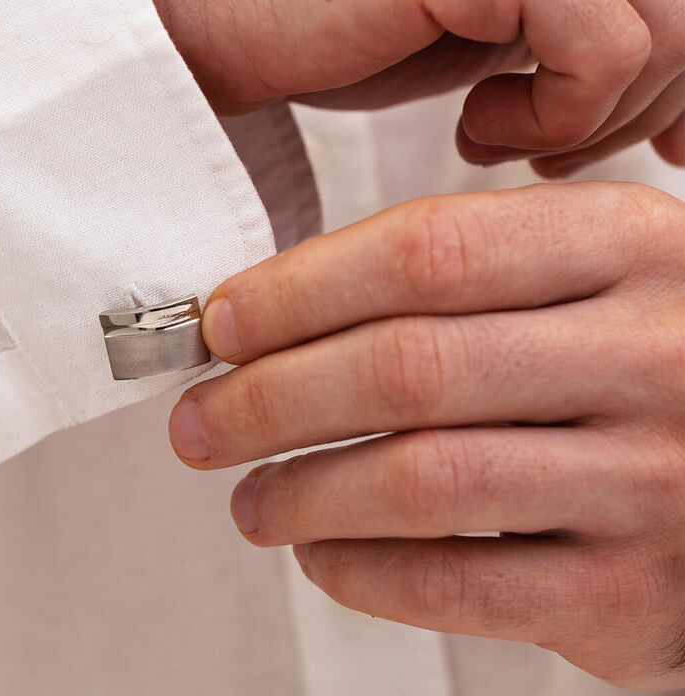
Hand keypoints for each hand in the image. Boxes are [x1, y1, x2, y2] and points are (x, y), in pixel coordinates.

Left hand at [168, 182, 684, 689]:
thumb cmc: (652, 354)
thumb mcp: (594, 271)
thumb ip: (463, 274)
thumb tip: (275, 315)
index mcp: (624, 246)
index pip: (426, 251)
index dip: (299, 289)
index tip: (222, 323)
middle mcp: (650, 354)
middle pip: (408, 367)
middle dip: (271, 398)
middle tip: (201, 420)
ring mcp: (655, 478)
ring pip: (423, 480)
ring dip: (302, 491)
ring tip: (249, 496)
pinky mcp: (640, 595)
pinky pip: (462, 585)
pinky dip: (363, 572)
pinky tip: (321, 553)